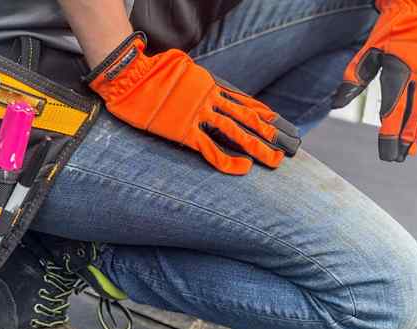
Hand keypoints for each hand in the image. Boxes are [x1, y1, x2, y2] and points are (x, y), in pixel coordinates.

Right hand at [87, 32, 300, 174]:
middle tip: (286, 146)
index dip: (263, 113)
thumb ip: (199, 82)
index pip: (244, 102)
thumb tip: (208, 92)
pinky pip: (210, 149)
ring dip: (257, 146)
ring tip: (274, 160)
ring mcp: (198, 114)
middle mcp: (209, 98)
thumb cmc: (153, 72)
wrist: (130, 78)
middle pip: (246, 117)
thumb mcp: (184, 70)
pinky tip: (242, 169)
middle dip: (268, 133)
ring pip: (235, 132)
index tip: (279, 123)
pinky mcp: (184, 131)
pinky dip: (227, 160)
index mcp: (210, 85)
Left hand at [333, 0, 416, 161]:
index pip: (393, 110)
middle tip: (394, 160)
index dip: (389, 134)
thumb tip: (336, 104)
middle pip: (410, 116)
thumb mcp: (366, 54)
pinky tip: (416, 135)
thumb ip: (352, 79)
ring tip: (406, 154)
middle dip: (402, 141)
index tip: (386, 153)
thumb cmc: (386, 36)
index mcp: (399, 70)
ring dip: (414, 134)